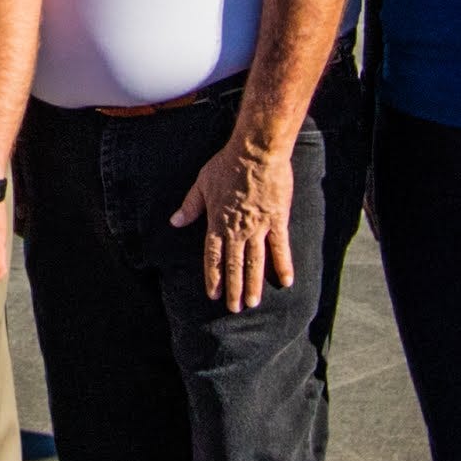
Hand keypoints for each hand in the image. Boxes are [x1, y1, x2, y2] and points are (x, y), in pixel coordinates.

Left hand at [174, 141, 295, 313]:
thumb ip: (190, 206)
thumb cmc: (227, 164)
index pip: (213, 257)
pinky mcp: (277, 220)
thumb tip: (175, 221)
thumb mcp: (202, 183)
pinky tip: (286, 282)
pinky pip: (280, 248)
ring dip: (253, 284)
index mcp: (217, 222)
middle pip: (234, 265)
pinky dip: (283, 265)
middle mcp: (237, 230)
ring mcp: (258, 227)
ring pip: (255, 262)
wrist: (256, 152)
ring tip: (253, 303)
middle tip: (235, 308)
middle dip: (233, 288)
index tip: (214, 294)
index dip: (214, 277)